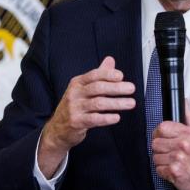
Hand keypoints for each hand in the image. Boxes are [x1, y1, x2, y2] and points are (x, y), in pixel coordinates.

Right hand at [37, 56, 135, 177]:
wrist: (58, 129)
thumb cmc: (75, 106)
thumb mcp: (83, 89)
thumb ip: (98, 75)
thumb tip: (110, 60)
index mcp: (77, 83)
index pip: (94, 75)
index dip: (108, 75)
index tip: (121, 76)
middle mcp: (75, 94)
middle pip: (98, 88)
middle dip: (116, 87)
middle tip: (131, 88)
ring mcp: (74, 108)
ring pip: (98, 103)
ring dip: (116, 103)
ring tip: (131, 103)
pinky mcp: (76, 122)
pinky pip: (94, 119)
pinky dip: (106, 118)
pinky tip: (116, 117)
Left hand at [152, 101, 189, 189]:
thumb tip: (184, 102)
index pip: (162, 127)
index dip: (160, 133)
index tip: (163, 137)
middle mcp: (184, 145)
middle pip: (156, 142)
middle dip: (161, 147)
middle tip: (170, 150)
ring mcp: (178, 159)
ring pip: (155, 156)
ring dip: (162, 159)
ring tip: (173, 160)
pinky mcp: (174, 172)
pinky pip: (158, 169)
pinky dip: (164, 171)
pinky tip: (173, 169)